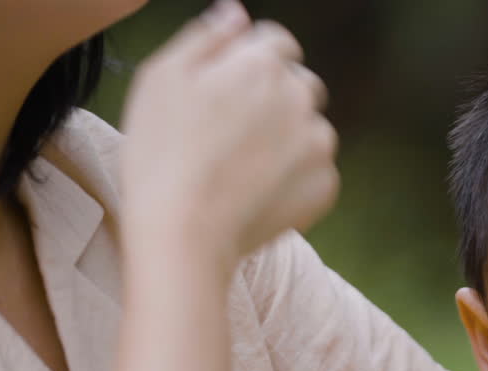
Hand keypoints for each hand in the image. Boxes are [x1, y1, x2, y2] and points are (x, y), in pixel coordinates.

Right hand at [119, 0, 338, 275]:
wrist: (184, 230)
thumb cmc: (162, 152)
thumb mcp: (163, 77)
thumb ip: (206, 37)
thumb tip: (236, 14)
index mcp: (262, 64)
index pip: (277, 42)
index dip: (253, 61)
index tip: (231, 88)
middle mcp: (301, 98)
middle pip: (300, 85)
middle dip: (275, 98)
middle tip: (234, 132)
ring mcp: (318, 144)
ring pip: (311, 128)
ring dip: (288, 137)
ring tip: (244, 165)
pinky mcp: (325, 186)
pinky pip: (316, 170)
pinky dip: (294, 177)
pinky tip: (258, 190)